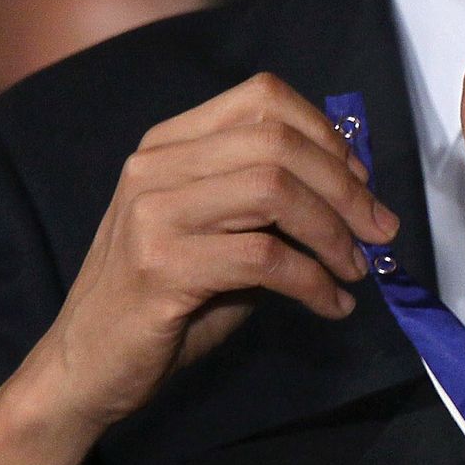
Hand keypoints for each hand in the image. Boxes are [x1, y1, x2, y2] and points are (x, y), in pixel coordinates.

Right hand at [0, 73, 398, 464]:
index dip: (326, 134)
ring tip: (356, 269)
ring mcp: (153, 213)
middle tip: (379, 231)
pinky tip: (332, 304)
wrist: (85, 366)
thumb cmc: (165, 299)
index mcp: (170, 144)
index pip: (262, 98)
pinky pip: (265, 258)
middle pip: (277, 143)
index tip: (362, 181)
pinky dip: (314, 282)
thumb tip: (356, 185)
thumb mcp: (219, 233)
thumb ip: (269, 200)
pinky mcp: (161, 267)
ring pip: (274, 191)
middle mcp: (155, 166)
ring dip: (333, 233)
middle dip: (345, 188)